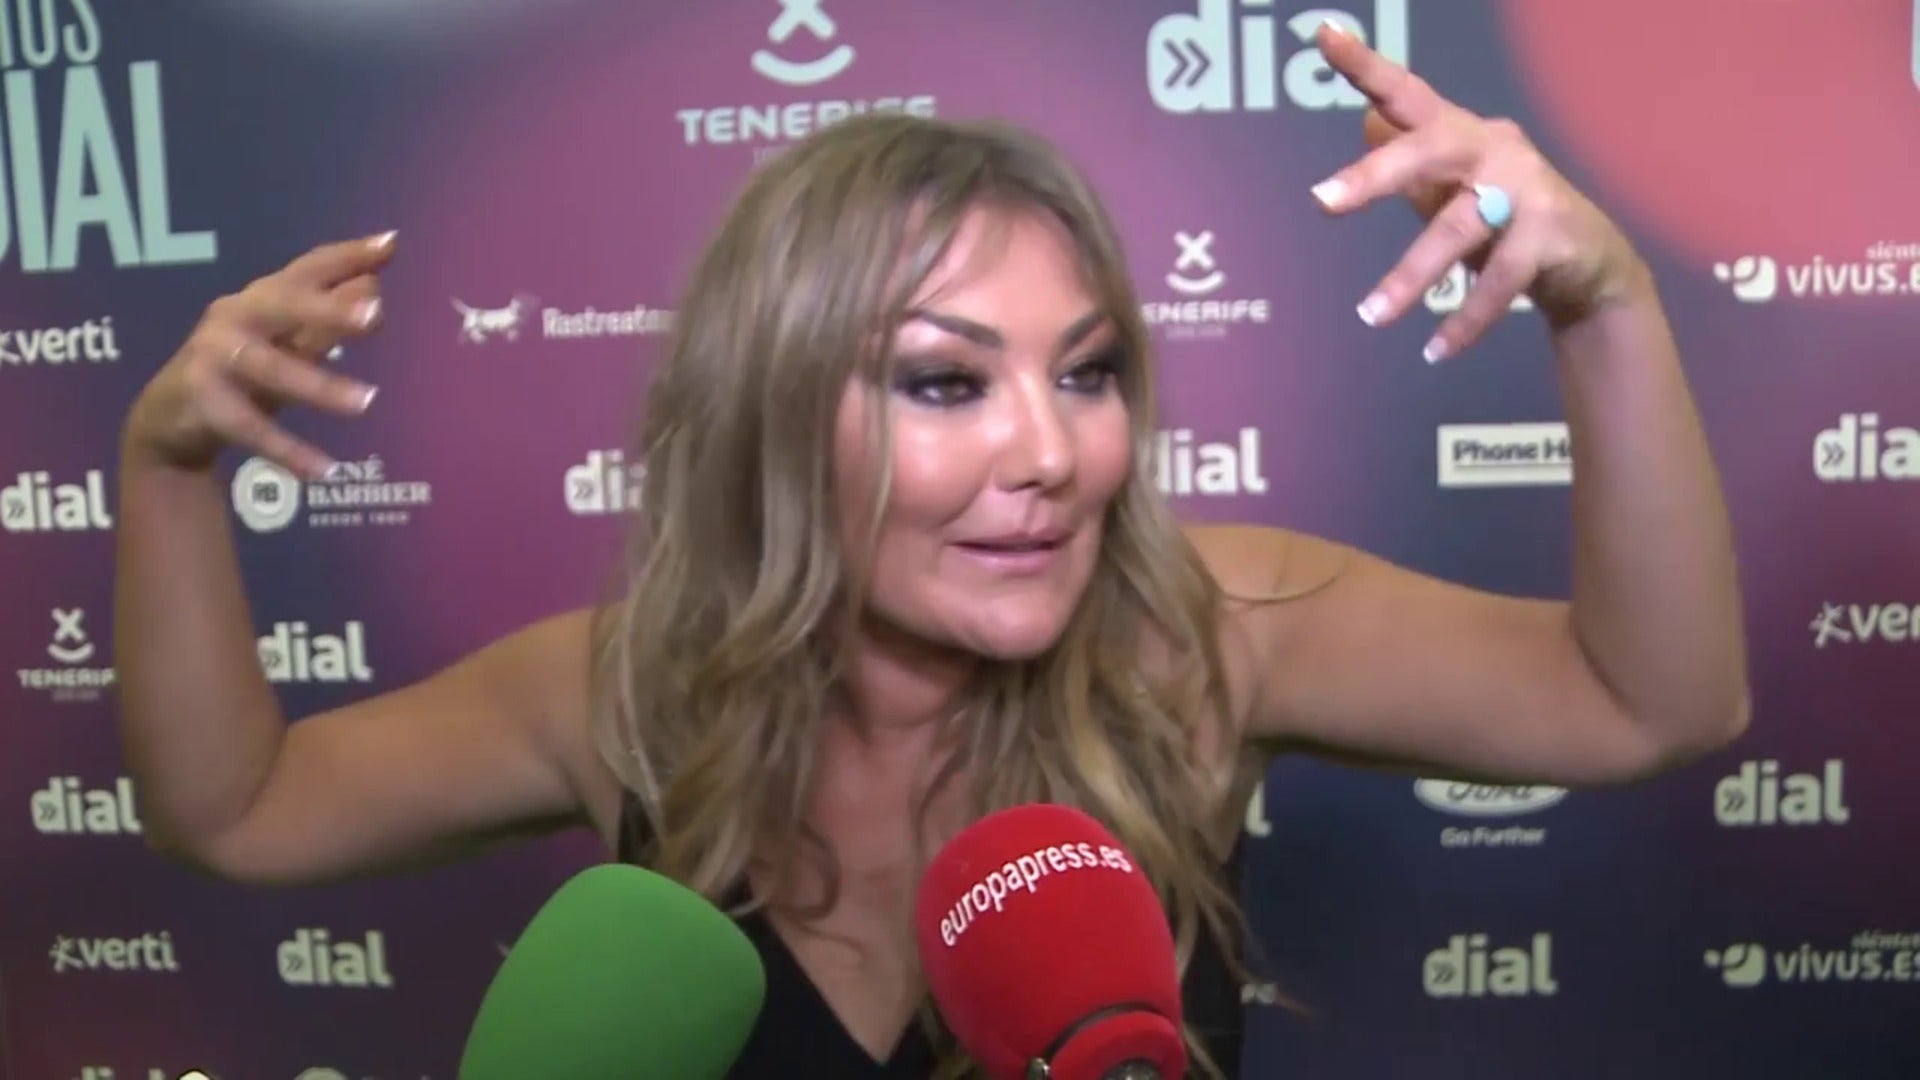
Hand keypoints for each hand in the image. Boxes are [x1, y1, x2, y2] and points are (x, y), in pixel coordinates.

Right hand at [122, 232, 395, 480]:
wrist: (169, 421)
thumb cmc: (242, 373)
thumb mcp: (287, 344)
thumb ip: (326, 318)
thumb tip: (374, 285)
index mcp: (259, 297)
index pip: (306, 269)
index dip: (346, 256)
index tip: (391, 245)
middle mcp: (233, 316)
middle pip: (281, 304)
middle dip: (328, 308)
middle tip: (377, 313)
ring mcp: (212, 357)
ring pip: (269, 368)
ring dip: (319, 385)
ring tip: (368, 401)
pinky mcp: (202, 402)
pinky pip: (252, 428)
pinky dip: (289, 449)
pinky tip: (326, 468)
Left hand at [1309, 22, 1645, 358]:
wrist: (1594, 268)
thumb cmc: (1507, 224)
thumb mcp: (1453, 192)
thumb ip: (1411, 167)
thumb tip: (1364, 122)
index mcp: (1461, 134)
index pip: (1407, 93)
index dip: (1364, 65)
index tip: (1321, 34)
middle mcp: (1494, 149)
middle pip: (1429, 150)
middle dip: (1376, 175)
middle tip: (1322, 200)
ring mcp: (1526, 190)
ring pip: (1457, 229)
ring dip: (1410, 276)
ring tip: (1370, 316)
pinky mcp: (1550, 235)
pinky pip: (1498, 281)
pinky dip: (1465, 320)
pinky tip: (1435, 349)